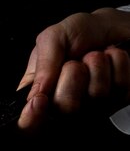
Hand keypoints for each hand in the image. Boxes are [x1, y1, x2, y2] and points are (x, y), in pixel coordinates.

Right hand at [16, 8, 129, 131]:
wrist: (110, 27)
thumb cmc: (79, 33)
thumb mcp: (52, 38)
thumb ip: (42, 64)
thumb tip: (35, 94)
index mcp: (39, 95)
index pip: (29, 124)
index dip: (32, 117)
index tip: (39, 99)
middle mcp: (63, 107)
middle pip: (65, 108)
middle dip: (72, 73)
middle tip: (74, 62)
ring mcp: (92, 107)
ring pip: (96, 94)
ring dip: (98, 63)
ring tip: (93, 57)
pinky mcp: (118, 100)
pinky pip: (121, 85)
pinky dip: (117, 62)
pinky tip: (109, 61)